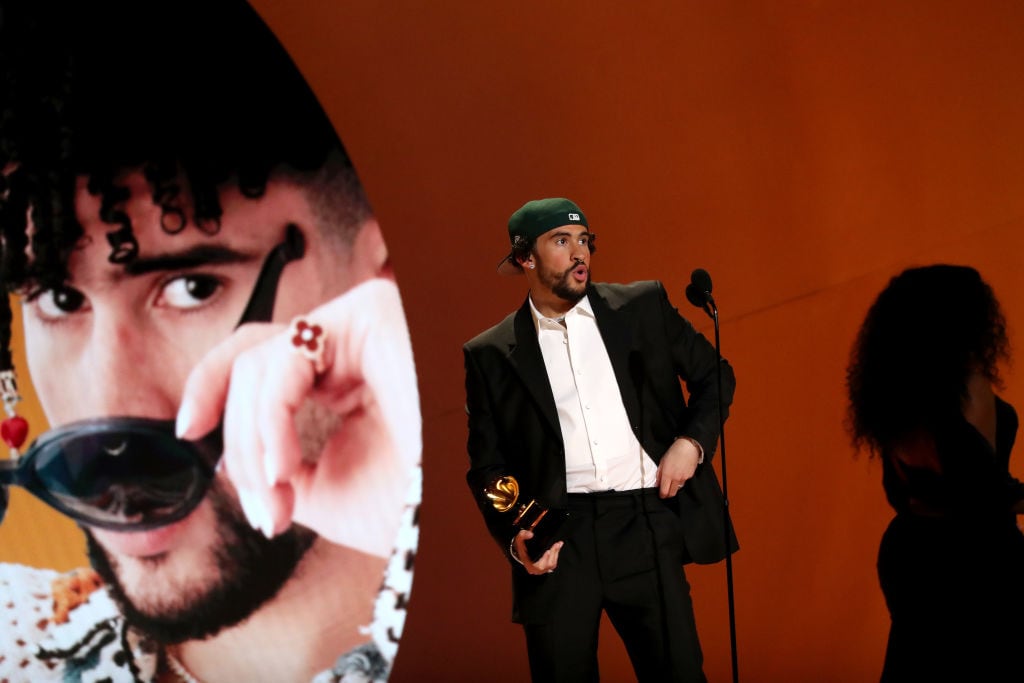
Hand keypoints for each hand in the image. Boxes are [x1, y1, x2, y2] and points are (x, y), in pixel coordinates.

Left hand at [176, 279, 420, 557]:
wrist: (451, 507)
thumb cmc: (408, 501)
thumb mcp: (319, 489)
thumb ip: (271, 463)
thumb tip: (233, 457)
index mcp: (347, 377)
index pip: (265, 357)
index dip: (215, 385)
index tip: (191, 429)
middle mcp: (354, 344)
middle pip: (252, 359)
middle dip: (239, 440)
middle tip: (260, 504)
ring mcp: (362, 323)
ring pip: (260, 362)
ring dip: (253, 443)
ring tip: (277, 498)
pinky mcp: (369, 313)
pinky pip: (284, 361)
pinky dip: (270, 422)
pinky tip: (282, 467)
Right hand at [513, 529, 562, 574]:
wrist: (521, 551)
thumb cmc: (521, 547)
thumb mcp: (519, 540)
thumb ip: (523, 535)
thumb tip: (530, 534)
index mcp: (529, 565)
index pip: (538, 566)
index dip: (544, 559)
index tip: (548, 551)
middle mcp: (536, 570)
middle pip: (547, 565)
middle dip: (553, 554)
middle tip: (556, 545)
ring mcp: (542, 569)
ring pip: (552, 564)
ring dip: (556, 554)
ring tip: (558, 544)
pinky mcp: (546, 566)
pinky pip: (553, 563)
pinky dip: (556, 555)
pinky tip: (558, 547)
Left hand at [656, 437, 700, 498]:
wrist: (688, 447)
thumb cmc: (674, 452)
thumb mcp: (662, 462)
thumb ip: (659, 474)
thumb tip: (657, 484)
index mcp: (667, 474)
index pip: (664, 491)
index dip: (662, 495)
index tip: (661, 495)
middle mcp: (676, 478)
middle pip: (672, 493)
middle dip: (668, 494)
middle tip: (666, 491)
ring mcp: (684, 478)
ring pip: (678, 487)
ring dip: (675, 486)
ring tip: (673, 478)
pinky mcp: (690, 476)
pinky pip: (684, 481)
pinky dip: (681, 479)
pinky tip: (680, 472)